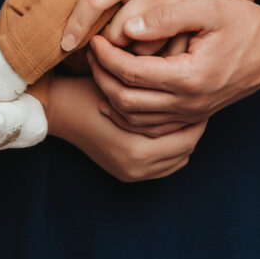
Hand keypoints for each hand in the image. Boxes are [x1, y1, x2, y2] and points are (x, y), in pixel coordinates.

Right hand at [38, 71, 206, 180]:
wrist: (58, 111)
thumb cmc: (89, 90)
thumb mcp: (125, 86)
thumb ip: (158, 89)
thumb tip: (191, 83)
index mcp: (138, 149)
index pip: (188, 136)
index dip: (198, 116)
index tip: (201, 97)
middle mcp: (137, 168)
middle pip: (185, 150)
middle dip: (193, 127)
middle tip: (198, 106)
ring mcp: (131, 174)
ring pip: (177, 160)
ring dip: (183, 140)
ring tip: (185, 117)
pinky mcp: (126, 175)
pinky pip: (163, 167)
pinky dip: (170, 151)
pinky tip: (169, 131)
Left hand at [57, 0, 250, 61]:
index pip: (94, 2)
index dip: (75, 24)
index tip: (64, 41)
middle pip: (116, 35)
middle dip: (102, 44)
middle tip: (94, 44)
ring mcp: (177, 12)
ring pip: (142, 51)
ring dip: (128, 54)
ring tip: (119, 50)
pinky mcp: (195, 22)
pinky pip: (170, 53)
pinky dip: (155, 59)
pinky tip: (147, 54)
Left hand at [86, 0, 259, 133]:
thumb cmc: (245, 22)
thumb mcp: (208, 8)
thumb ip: (167, 16)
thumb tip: (128, 27)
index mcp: (191, 76)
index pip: (132, 73)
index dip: (107, 57)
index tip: (94, 38)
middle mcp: (190, 102)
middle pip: (127, 101)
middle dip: (102, 78)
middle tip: (90, 54)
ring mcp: (193, 113)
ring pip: (137, 120)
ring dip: (111, 98)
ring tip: (99, 70)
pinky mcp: (196, 115)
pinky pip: (153, 127)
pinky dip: (129, 114)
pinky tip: (117, 95)